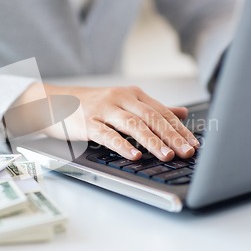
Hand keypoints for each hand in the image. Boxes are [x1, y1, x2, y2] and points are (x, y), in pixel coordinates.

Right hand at [11, 83, 199, 160]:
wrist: (57, 101)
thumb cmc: (94, 105)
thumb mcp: (125, 103)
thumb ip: (154, 109)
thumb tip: (182, 113)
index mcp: (133, 94)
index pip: (162, 112)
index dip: (179, 129)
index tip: (193, 144)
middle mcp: (120, 98)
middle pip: (151, 118)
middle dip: (171, 136)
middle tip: (186, 152)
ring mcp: (104, 110)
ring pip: (132, 125)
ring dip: (152, 142)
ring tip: (166, 155)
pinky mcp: (88, 123)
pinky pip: (107, 135)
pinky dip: (122, 146)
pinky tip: (134, 156)